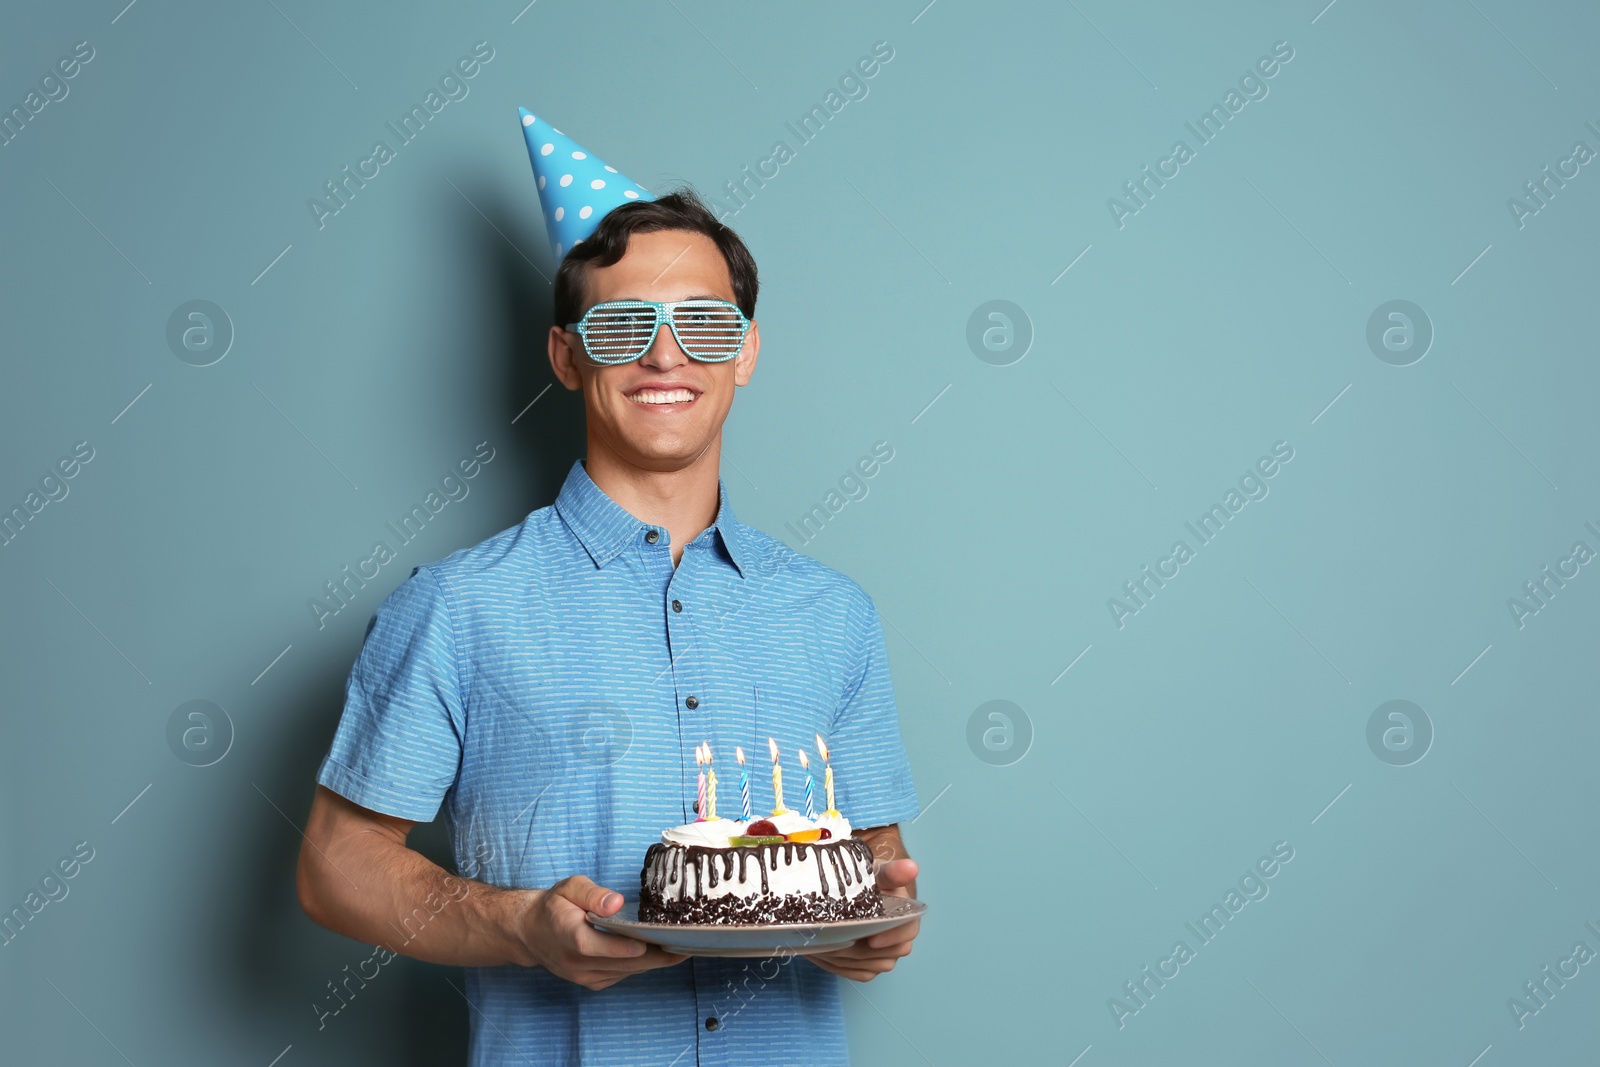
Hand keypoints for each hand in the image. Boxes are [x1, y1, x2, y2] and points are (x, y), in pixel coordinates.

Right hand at [518, 875, 685, 989]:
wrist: (530, 933)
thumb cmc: (554, 906)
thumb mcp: (569, 888)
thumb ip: (592, 894)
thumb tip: (616, 903)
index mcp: (570, 936)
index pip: (600, 947)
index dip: (628, 947)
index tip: (655, 941)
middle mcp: (576, 962)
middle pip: (622, 964)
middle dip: (657, 956)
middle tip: (687, 945)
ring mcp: (583, 976)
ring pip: (626, 973)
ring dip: (654, 963)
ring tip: (681, 948)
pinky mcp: (591, 982)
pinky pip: (621, 976)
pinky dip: (640, 966)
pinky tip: (659, 955)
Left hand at [807, 858, 919, 981]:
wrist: (858, 890)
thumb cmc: (869, 880)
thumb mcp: (879, 872)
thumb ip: (893, 872)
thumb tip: (911, 867)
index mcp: (906, 915)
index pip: (907, 932)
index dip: (891, 938)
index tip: (873, 939)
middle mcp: (899, 939)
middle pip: (886, 955)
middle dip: (860, 949)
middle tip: (834, 939)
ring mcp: (886, 955)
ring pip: (871, 966)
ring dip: (847, 958)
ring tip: (825, 943)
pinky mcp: (871, 966)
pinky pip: (859, 973)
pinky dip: (842, 966)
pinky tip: (826, 951)